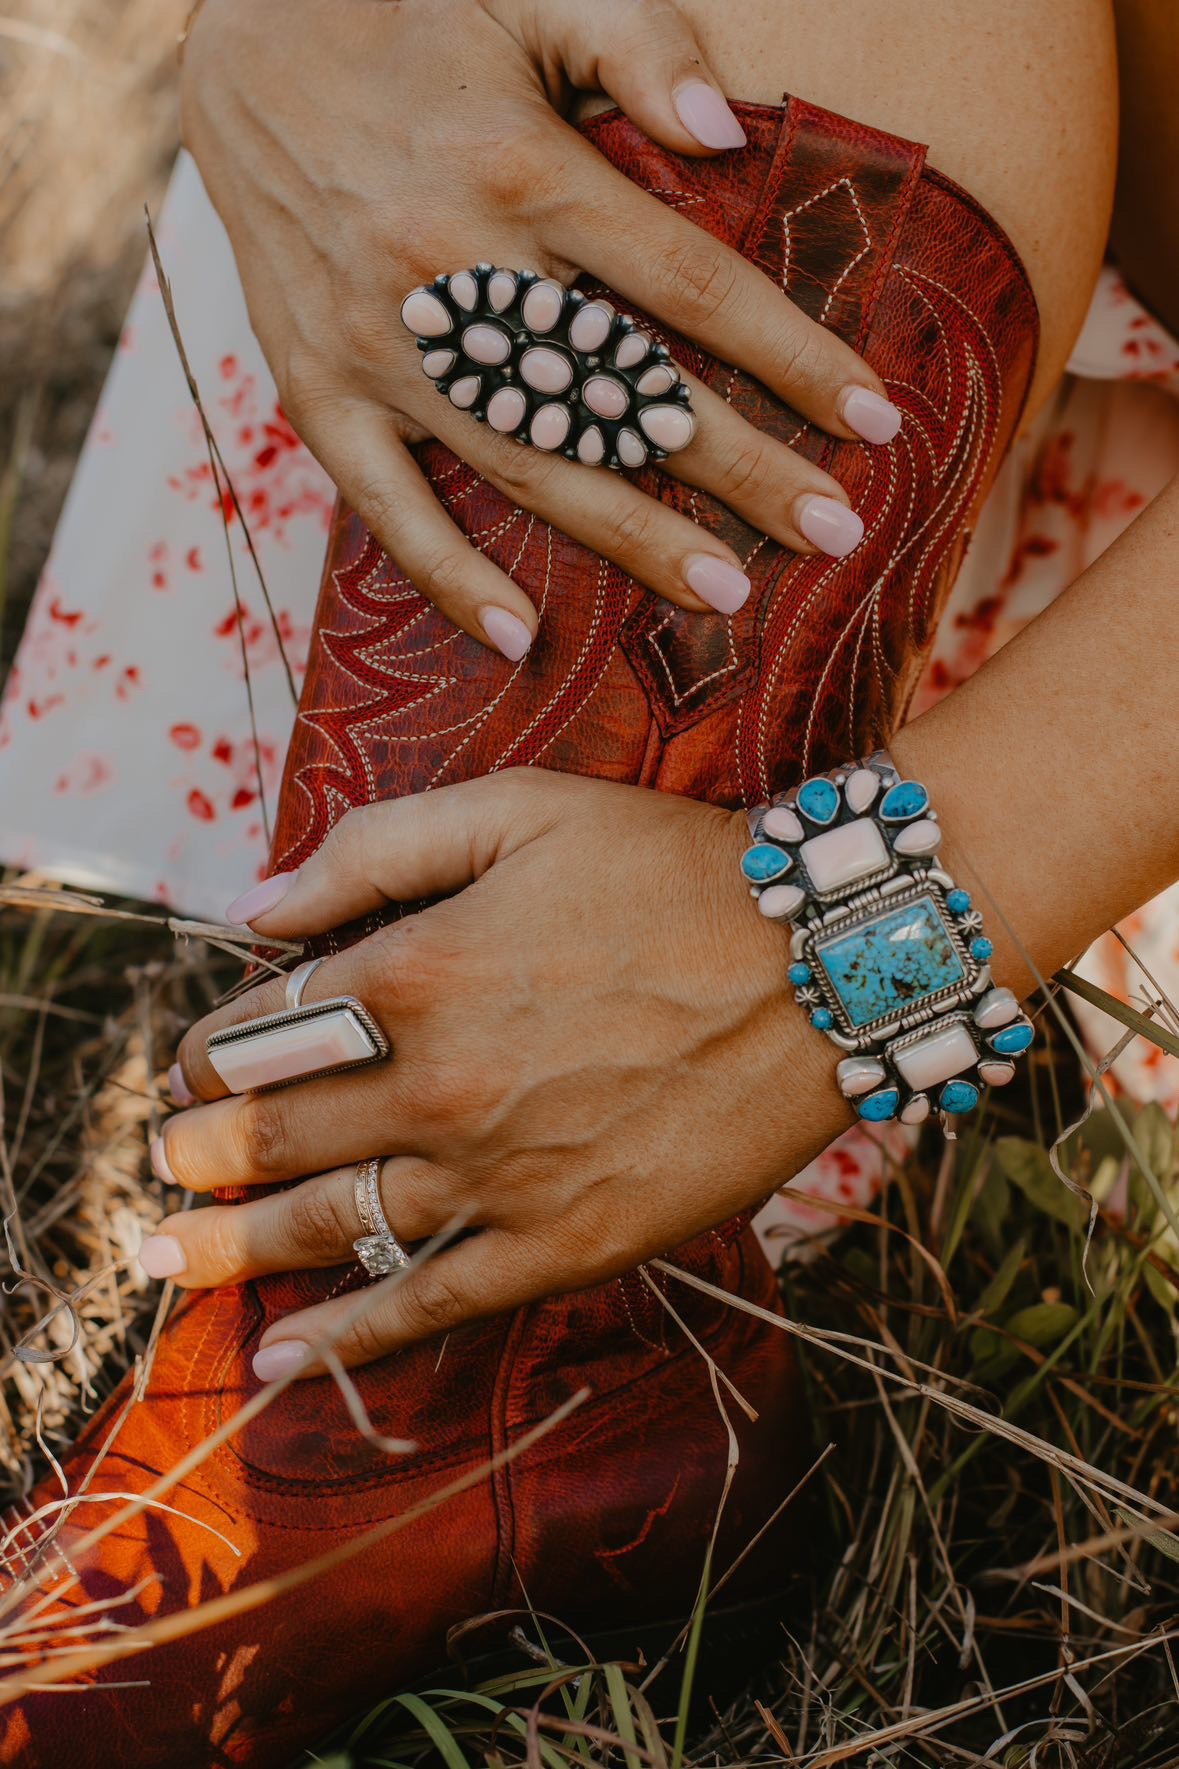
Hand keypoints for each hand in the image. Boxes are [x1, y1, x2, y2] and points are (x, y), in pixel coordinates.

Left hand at [147, 772, 848, 1375]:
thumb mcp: (520, 812)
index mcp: (416, 972)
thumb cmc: (674, 871)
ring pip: (330, 1225)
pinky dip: (348, 1338)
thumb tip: (257, 908)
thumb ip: (373, 850)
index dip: (215, 1050)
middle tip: (163, 1166)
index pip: (265, 1028)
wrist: (824, 962)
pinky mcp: (564, 1243)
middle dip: (202, 1151)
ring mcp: (498, 1177)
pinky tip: (287, 1358)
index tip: (202, 1063)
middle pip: (275, 1134)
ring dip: (235, 1247)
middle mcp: (437, 1086)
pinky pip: (430, 1303)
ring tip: (170, 1259)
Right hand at [180, 0, 900, 657]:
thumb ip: (635, 39)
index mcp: (522, 171)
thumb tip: (728, 130)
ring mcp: (382, 345)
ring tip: (726, 593)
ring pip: (530, 463)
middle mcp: (455, 272)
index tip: (874, 421)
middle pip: (627, 396)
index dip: (792, 358)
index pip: (691, 288)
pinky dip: (445, 573)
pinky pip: (383, 502)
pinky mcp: (319, 390)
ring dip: (632, 537)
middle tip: (835, 532)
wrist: (239, 47)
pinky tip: (518, 635)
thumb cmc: (410, 18)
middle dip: (742, 469)